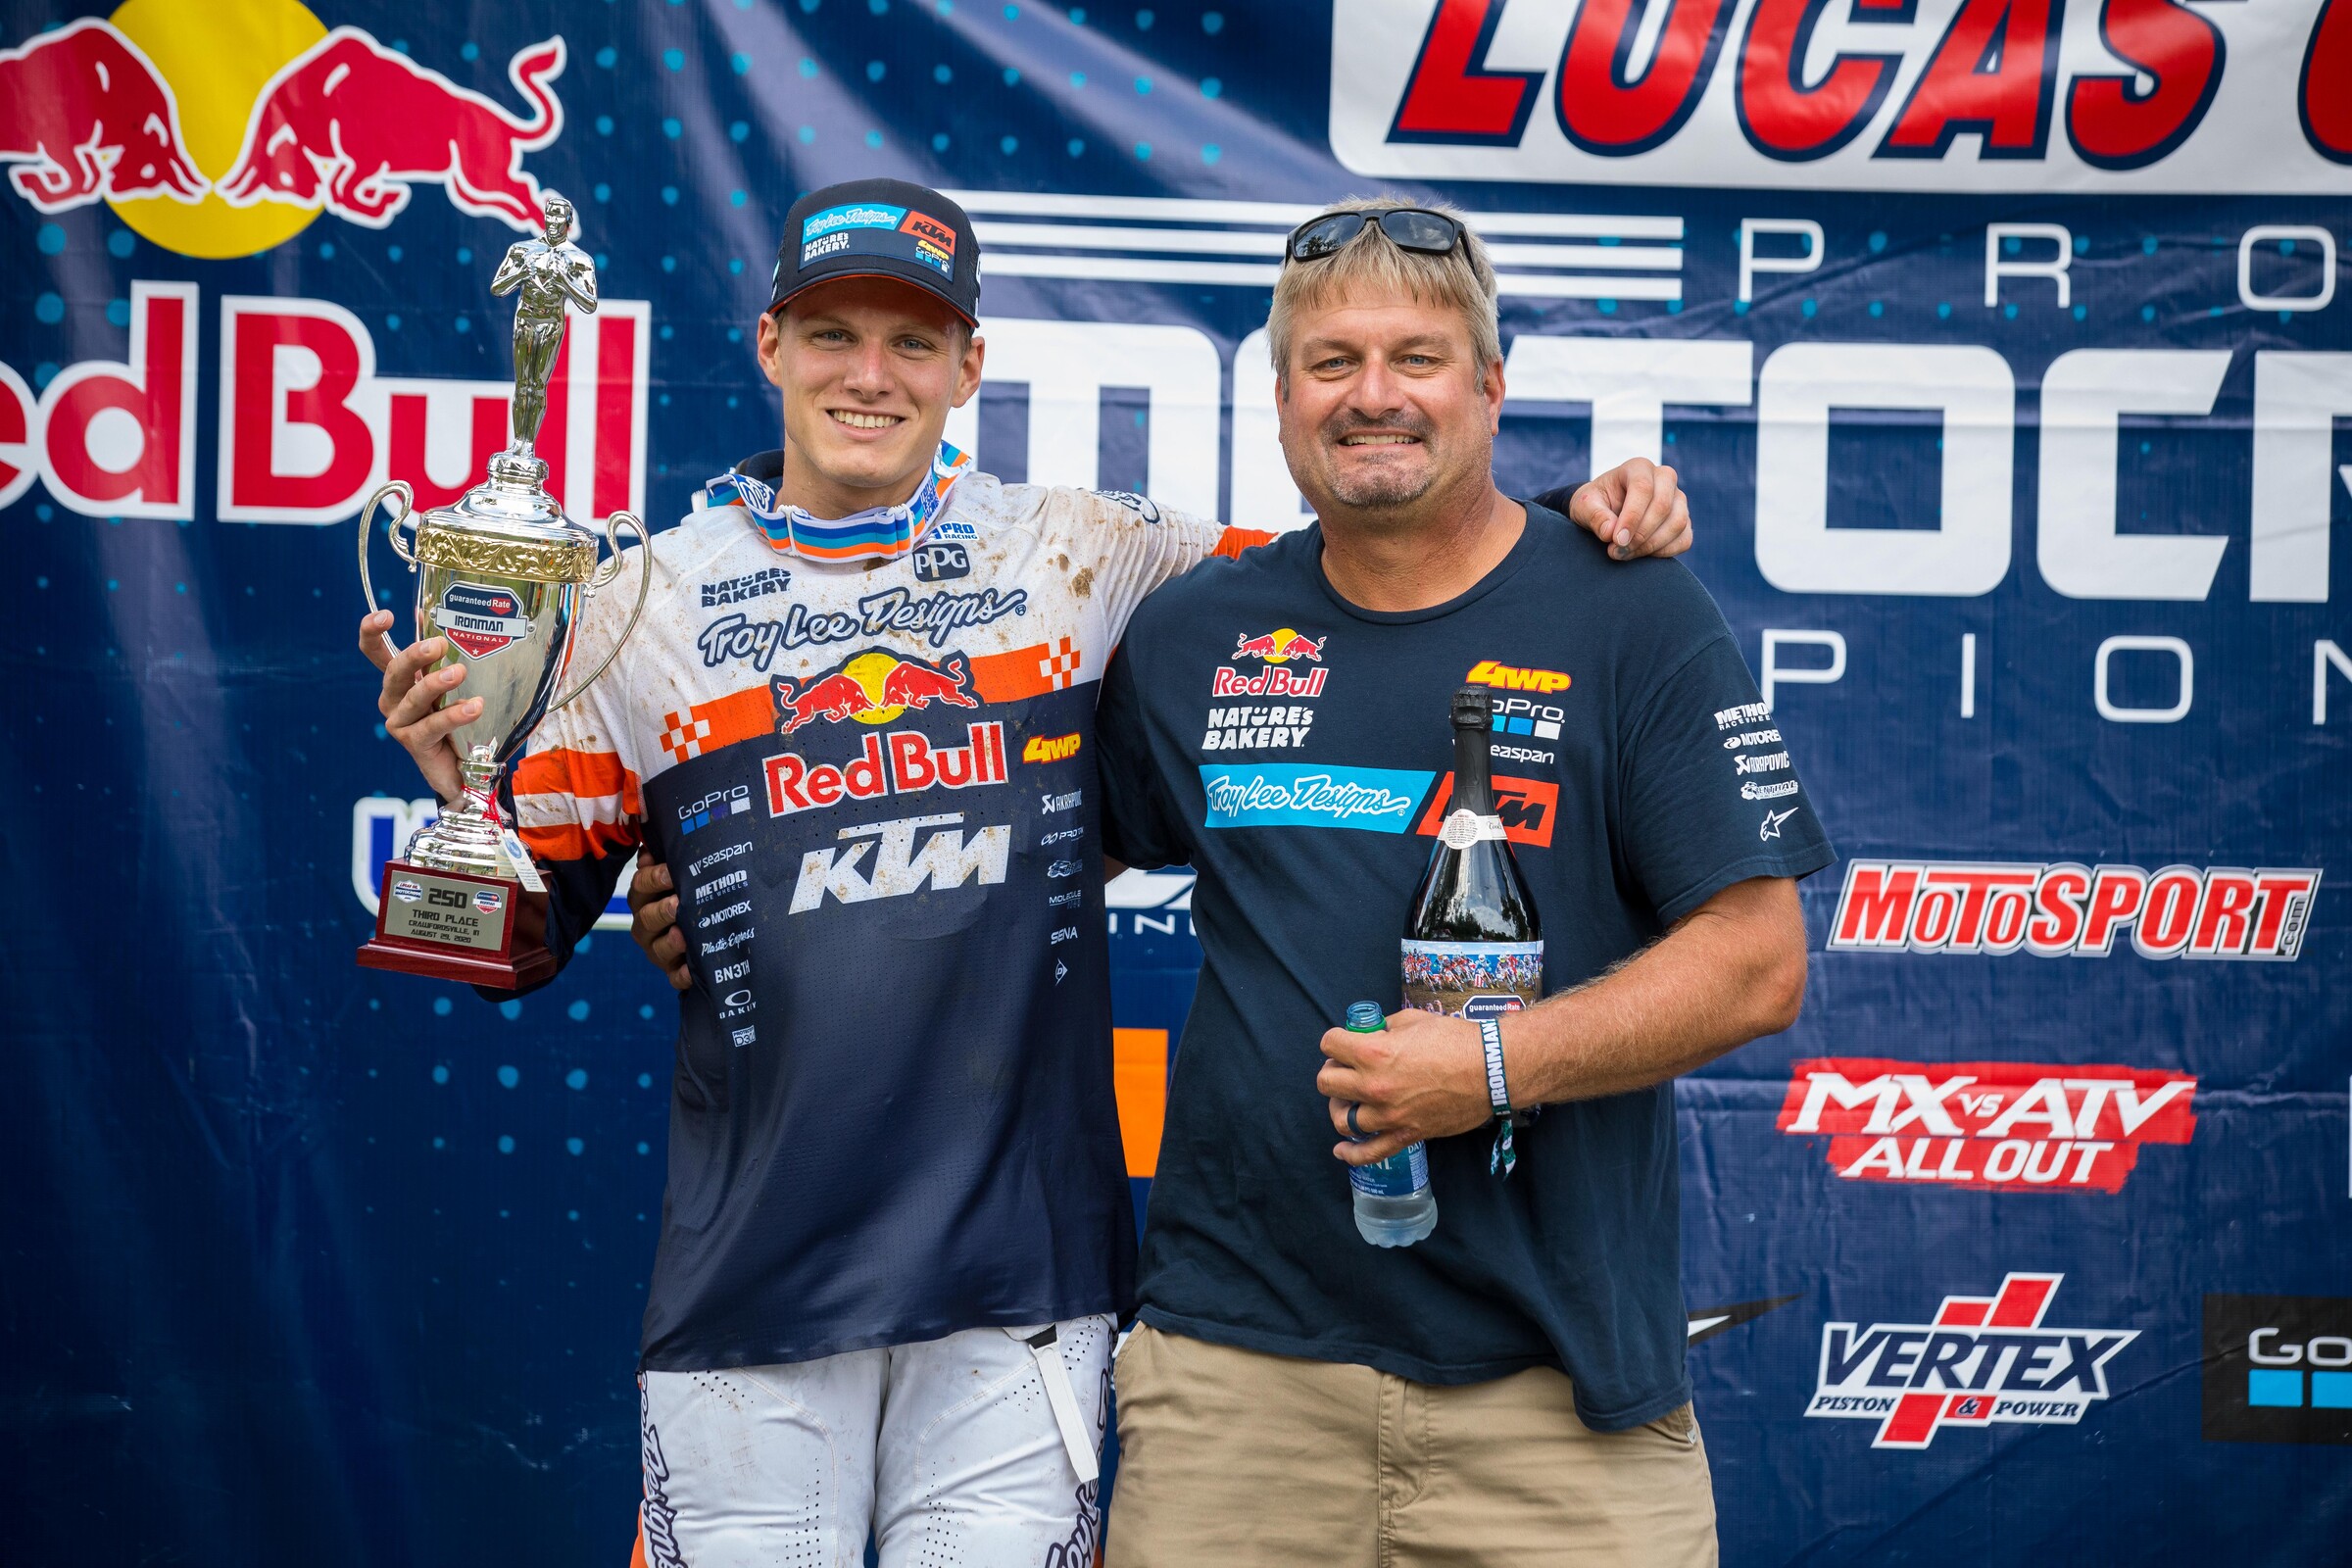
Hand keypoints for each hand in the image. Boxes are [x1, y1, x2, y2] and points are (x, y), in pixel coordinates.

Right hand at [359, 610, 474, 804]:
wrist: (465, 767)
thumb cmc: (457, 719)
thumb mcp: (451, 683)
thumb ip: (442, 655)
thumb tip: (432, 614)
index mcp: (400, 679)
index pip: (375, 652)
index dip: (372, 632)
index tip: (386, 615)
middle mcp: (394, 699)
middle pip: (394, 671)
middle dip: (414, 655)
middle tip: (439, 644)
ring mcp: (401, 722)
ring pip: (414, 698)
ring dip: (436, 683)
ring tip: (460, 673)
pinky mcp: (414, 743)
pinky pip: (433, 726)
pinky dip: (454, 714)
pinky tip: (474, 706)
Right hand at [628, 848, 690, 991]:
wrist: (711, 929)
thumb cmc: (692, 893)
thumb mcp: (680, 874)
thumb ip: (667, 860)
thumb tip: (651, 846)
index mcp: (645, 900)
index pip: (640, 886)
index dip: (653, 878)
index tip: (671, 871)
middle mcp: (647, 926)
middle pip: (645, 918)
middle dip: (661, 911)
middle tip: (678, 903)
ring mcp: (659, 951)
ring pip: (657, 949)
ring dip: (669, 942)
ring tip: (683, 934)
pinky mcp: (674, 972)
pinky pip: (674, 977)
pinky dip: (683, 975)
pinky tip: (693, 969)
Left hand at [1316, 1008, 1491, 1165]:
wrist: (1491, 1070)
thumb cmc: (1455, 1040)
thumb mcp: (1412, 1020)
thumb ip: (1385, 1029)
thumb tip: (1372, 1035)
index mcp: (1374, 1052)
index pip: (1329, 1044)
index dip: (1335, 1040)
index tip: (1344, 1042)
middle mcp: (1374, 1085)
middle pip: (1327, 1082)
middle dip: (1334, 1070)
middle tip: (1347, 1066)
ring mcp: (1388, 1114)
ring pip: (1342, 1118)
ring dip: (1341, 1106)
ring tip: (1350, 1099)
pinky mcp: (1405, 1134)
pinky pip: (1369, 1152)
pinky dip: (1351, 1153)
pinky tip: (1341, 1149)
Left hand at [1566, 457, 1690, 559]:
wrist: (1605, 511)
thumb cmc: (1595, 504)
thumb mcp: (1584, 507)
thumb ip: (1595, 516)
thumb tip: (1610, 532)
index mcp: (1638, 468)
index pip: (1643, 488)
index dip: (1631, 517)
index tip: (1616, 540)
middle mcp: (1664, 478)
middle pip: (1663, 506)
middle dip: (1640, 534)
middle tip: (1617, 551)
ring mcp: (1677, 499)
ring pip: (1677, 522)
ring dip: (1651, 545)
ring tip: (1625, 554)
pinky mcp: (1683, 520)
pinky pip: (1684, 539)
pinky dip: (1664, 552)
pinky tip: (1641, 554)